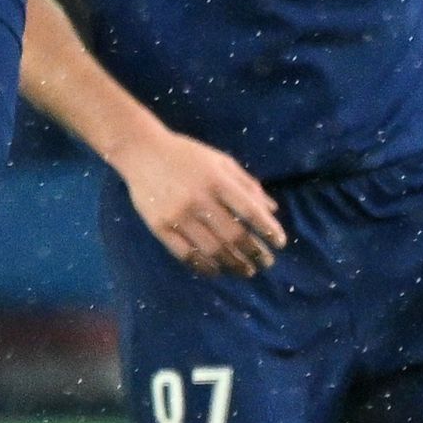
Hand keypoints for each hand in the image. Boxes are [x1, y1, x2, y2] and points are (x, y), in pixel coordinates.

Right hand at [117, 126, 284, 276]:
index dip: (267, 229)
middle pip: (233, 234)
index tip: (280, 243)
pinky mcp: (160, 227)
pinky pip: (186, 254)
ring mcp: (178, 215)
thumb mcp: (220, 161)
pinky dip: (204, 267)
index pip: (249, 210)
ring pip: (212, 249)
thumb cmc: (187, 155)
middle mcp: (199, 199)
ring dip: (234, 264)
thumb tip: (272, 210)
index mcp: (216, 180)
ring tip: (246, 270)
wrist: (142, 152)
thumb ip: (247, 184)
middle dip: (255, 252)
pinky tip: (216, 270)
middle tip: (266, 263)